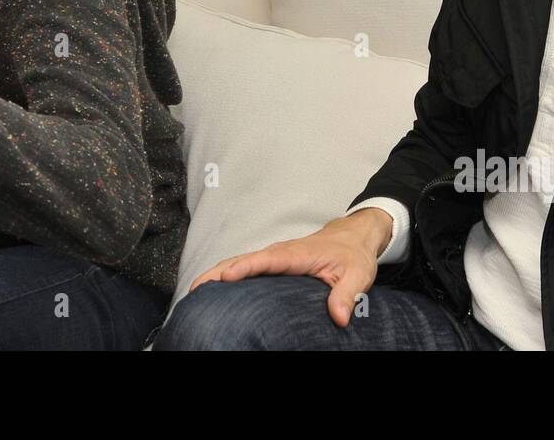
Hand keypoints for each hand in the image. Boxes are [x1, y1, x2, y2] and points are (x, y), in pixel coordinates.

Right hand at [187, 208, 392, 326]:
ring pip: (239, 262)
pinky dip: (226, 275)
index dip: (245, 268)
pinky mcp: (271, 262)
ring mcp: (273, 256)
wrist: (353, 237)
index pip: (266, 260)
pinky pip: (245, 266)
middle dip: (217, 273)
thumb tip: (338, 317)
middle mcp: (280, 252)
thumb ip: (347, 295)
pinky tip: (213, 290)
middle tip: (195, 290)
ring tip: (194, 292)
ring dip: (216, 274)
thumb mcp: (358, 275)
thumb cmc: (353, 255)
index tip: (226, 277)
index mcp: (297, 254)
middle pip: (242, 260)